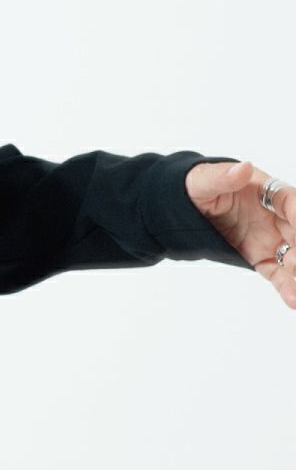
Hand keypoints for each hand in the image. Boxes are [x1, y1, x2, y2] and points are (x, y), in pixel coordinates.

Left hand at [186, 160, 295, 308]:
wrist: (183, 207)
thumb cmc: (197, 187)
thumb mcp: (202, 181)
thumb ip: (222, 177)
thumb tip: (242, 168)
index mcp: (266, 192)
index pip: (290, 201)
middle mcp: (276, 217)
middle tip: (294, 261)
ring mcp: (271, 239)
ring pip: (294, 257)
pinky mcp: (261, 258)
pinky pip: (278, 274)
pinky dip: (288, 287)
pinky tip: (294, 300)